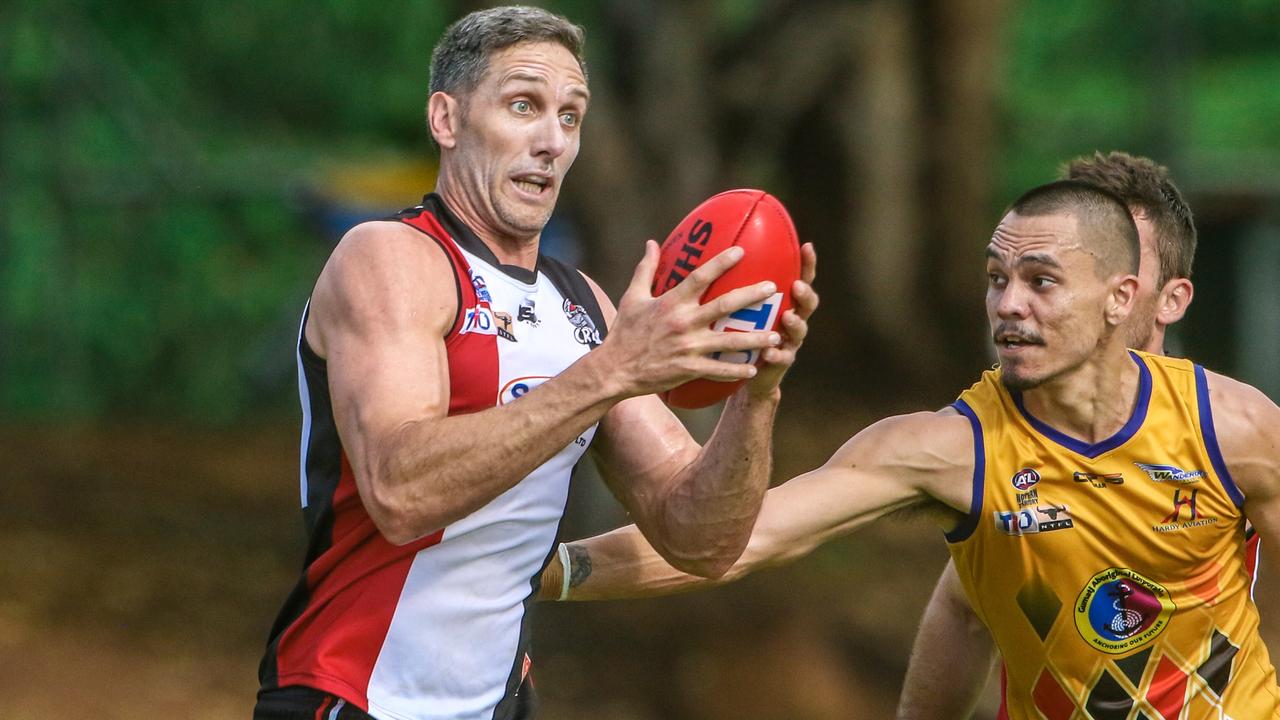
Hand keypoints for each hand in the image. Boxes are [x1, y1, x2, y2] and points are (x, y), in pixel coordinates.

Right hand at [598, 240, 783, 397]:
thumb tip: (652, 243)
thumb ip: (646, 269)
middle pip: (724, 306)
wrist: (615, 369)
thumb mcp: (633, 297)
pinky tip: (753, 369)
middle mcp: (683, 323)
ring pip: (729, 342)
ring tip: (777, 336)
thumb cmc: (624, 331)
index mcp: (671, 302)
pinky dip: (736, 371)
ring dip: (755, 339)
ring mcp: (688, 347)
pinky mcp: (688, 369)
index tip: (741, 251)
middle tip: (772, 288)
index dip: (721, 262)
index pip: (700, 277)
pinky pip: (718, 370)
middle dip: (751, 296)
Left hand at [744, 242, 817, 398]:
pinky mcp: (781, 362)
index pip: (799, 278)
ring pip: (800, 331)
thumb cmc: (741, 330)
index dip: (806, 264)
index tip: (806, 246)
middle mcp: (792, 318)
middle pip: (807, 304)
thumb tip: (722, 251)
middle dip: (805, 294)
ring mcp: (789, 341)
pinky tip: (768, 353)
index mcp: (784, 301)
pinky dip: (777, 355)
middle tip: (797, 286)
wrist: (744, 370)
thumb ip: (738, 284)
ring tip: (787, 317)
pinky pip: (782, 359)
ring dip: (795, 323)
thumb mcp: (740, 306)